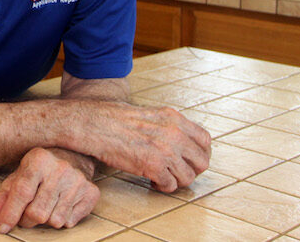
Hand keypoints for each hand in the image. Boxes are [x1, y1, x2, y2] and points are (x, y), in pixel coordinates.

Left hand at [0, 147, 99, 232]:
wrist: (72, 156)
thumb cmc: (40, 169)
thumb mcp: (19, 176)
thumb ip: (4, 197)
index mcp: (38, 159)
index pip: (22, 193)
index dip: (10, 213)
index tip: (3, 227)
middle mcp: (60, 168)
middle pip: (37, 212)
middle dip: (27, 219)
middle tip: (26, 214)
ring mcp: (77, 180)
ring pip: (54, 221)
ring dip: (45, 219)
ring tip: (45, 205)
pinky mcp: (91, 192)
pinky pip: (69, 222)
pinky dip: (61, 219)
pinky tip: (60, 204)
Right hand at [78, 101, 210, 191]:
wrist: (94, 124)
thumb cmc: (115, 119)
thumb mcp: (149, 114)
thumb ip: (168, 126)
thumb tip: (182, 142)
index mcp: (174, 118)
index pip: (205, 140)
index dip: (200, 154)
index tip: (190, 160)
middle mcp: (174, 134)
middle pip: (202, 162)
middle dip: (190, 170)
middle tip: (177, 172)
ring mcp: (165, 151)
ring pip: (187, 177)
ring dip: (175, 180)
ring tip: (161, 176)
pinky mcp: (153, 167)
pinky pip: (170, 186)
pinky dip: (161, 186)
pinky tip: (151, 179)